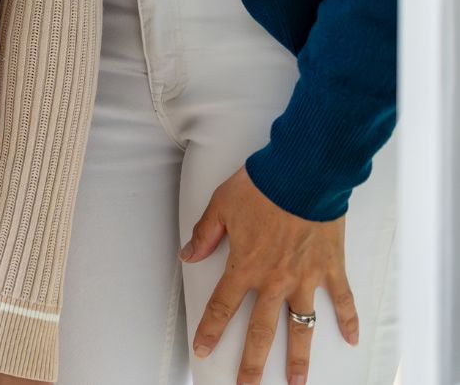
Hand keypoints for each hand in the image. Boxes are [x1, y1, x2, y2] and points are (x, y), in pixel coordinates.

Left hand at [184, 165, 357, 384]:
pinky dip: (349, 321)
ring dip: (298, 357)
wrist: (302, 175)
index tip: (203, 352)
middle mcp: (274, 280)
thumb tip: (187, 256)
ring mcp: (306, 278)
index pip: (222, 306)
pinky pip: (342, 301)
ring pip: (301, 326)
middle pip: (260, 330)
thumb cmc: (260, 186)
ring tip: (296, 383)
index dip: (211, 331)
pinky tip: (352, 340)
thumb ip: (205, 235)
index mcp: (245, 266)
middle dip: (253, 363)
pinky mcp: (331, 269)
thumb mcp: (220, 206)